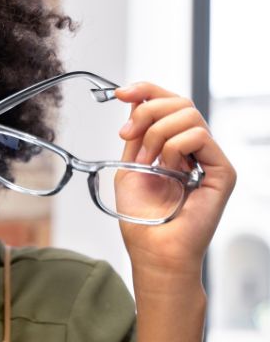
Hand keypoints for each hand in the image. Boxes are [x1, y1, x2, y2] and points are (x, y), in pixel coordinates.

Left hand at [114, 82, 235, 282]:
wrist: (153, 250)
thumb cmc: (142, 219)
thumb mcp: (129, 167)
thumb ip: (136, 135)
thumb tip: (135, 101)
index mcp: (174, 146)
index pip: (169, 103)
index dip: (146, 91)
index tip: (120, 93)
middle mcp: (194, 149)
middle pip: (180, 102)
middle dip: (147, 111)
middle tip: (126, 135)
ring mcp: (209, 158)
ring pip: (189, 114)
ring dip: (157, 134)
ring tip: (146, 162)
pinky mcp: (222, 171)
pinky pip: (199, 136)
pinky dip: (174, 147)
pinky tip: (166, 167)